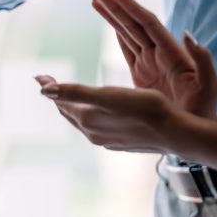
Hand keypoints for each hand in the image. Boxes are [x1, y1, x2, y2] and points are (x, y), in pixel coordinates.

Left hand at [36, 75, 178, 152]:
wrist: (176, 133)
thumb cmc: (144, 108)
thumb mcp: (107, 95)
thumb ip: (74, 92)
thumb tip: (43, 90)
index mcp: (87, 120)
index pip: (60, 102)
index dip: (50, 86)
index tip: (40, 74)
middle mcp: (93, 134)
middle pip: (69, 113)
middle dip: (59, 97)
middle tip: (51, 82)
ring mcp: (107, 140)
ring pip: (84, 121)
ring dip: (75, 107)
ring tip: (70, 96)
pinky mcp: (122, 142)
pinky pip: (99, 127)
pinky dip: (92, 116)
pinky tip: (99, 112)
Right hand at [92, 0, 216, 117]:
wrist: (196, 131)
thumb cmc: (204, 111)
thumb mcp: (209, 88)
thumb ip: (203, 61)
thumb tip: (190, 34)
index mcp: (172, 53)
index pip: (148, 24)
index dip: (132, 8)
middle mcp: (160, 53)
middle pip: (134, 24)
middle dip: (116, 7)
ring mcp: (150, 62)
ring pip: (127, 33)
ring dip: (113, 16)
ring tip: (96, 0)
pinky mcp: (141, 74)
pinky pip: (126, 48)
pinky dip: (116, 33)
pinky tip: (108, 23)